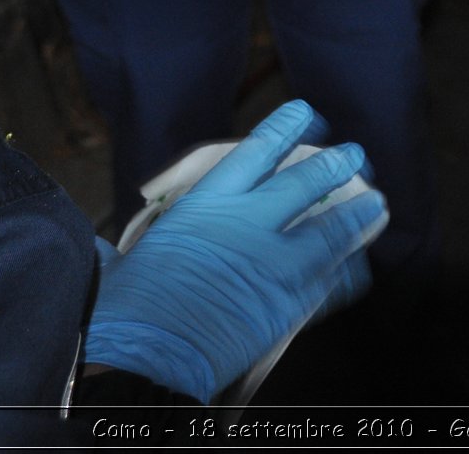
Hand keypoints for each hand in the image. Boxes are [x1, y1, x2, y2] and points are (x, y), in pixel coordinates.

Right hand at [84, 100, 387, 401]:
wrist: (145, 357)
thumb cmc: (125, 309)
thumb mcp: (127, 258)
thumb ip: (132, 243)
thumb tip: (91, 244)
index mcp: (204, 204)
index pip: (253, 153)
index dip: (283, 129)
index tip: (305, 112)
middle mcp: (246, 223)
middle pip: (302, 183)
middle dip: (332, 166)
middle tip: (353, 154)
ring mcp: (273, 261)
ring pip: (329, 228)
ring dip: (356, 214)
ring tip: (376, 203)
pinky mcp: (289, 303)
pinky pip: (331, 279)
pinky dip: (348, 270)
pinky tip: (362, 265)